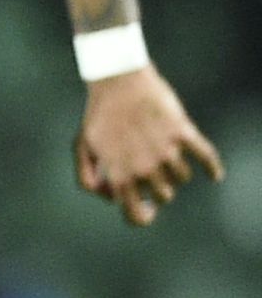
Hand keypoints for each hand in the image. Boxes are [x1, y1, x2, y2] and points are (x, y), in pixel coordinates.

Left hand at [77, 65, 223, 225]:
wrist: (116, 81)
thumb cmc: (98, 115)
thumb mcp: (83, 148)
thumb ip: (88, 178)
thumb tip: (110, 197)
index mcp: (119, 174)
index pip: (136, 214)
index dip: (142, 217)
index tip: (147, 209)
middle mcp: (144, 167)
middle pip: (164, 196)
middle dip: (158, 188)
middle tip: (152, 172)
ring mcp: (165, 150)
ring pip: (182, 178)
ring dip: (175, 172)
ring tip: (164, 157)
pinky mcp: (182, 132)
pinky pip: (206, 156)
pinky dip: (212, 167)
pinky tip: (214, 175)